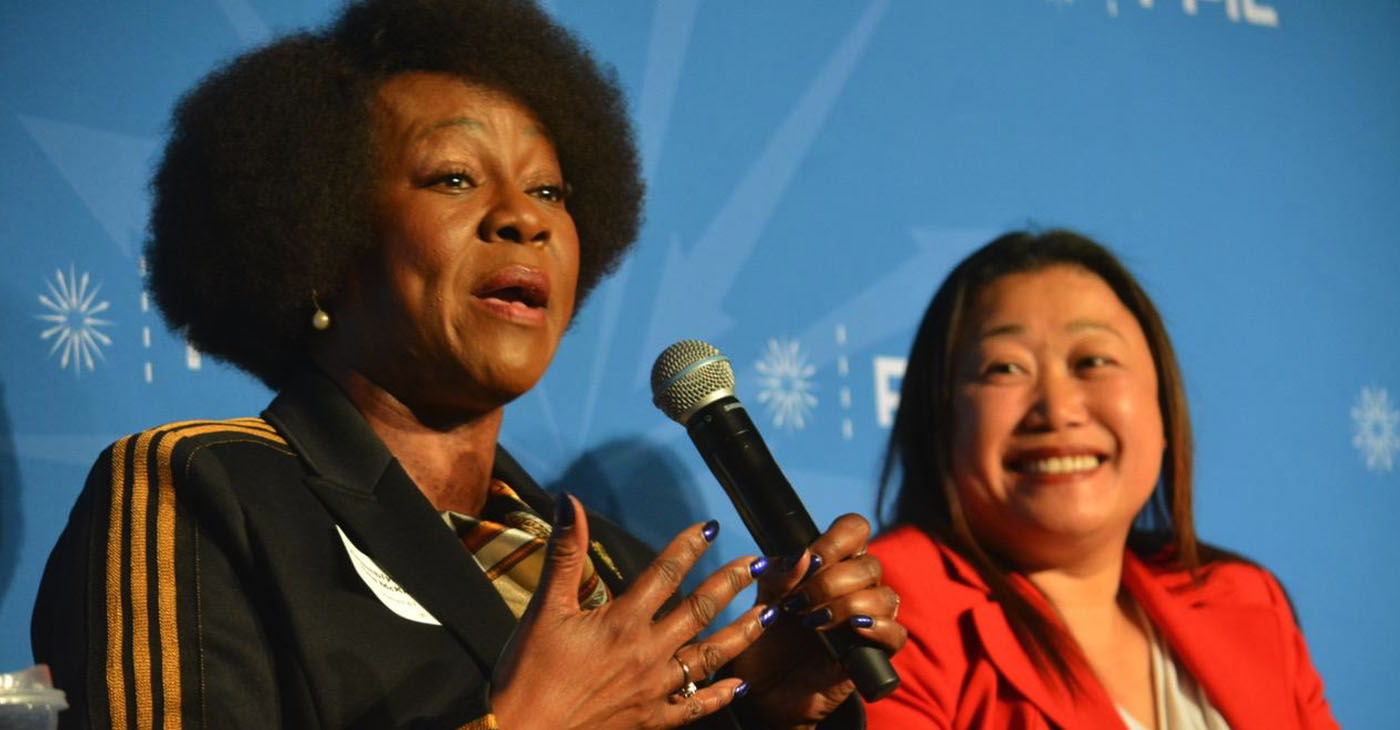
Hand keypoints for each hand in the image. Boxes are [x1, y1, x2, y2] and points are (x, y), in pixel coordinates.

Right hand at [491, 495, 775, 729]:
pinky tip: (740, 685)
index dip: (689, 547)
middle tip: (759, 563)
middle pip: (699, 611)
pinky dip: (720, 695)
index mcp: (621, 621)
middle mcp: (646, 652)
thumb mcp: (544, 608)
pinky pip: (694, 707)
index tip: (712, 527)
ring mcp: (653, 689)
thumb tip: (570, 502)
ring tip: (770, 613)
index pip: (664, 574)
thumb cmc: (528, 673)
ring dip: (743, 632)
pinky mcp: (650, 720)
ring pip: (709, 656)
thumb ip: (565, 553)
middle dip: (732, 583)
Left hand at [729, 513, 906, 729]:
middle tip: (799, 603)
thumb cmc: (766, 639)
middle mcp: (856, 587)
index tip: (811, 560)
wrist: (764, 689)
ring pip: (885, 597)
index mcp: (832, 564)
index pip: (855, 530)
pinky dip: (878, 629)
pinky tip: (853, 630)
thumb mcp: (762, 601)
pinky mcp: (875, 652)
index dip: (836, 540)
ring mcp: (868, 618)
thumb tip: (802, 555)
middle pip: (869, 565)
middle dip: (831, 582)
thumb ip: (778, 576)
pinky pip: (896, 634)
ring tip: (813, 622)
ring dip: (848, 605)